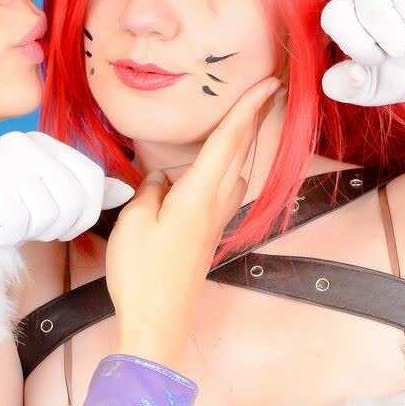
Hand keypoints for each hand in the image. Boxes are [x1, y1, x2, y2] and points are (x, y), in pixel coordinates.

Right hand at [0, 131, 133, 247]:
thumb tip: (128, 192)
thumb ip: (85, 193)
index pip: (92, 180)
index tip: (59, 225)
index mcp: (45, 143)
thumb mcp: (48, 199)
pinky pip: (16, 224)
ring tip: (3, 225)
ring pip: (46, 215)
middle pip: (73, 200)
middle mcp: (25, 142)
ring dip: (26, 233)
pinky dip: (3, 238)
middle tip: (26, 227)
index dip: (84, 214)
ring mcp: (1, 159)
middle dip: (54, 227)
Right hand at [107, 78, 281, 365]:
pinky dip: (227, 166)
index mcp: (199, 194)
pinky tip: (217, 167)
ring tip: (245, 118)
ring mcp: (214, 222)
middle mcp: (215, 204)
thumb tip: (162, 178)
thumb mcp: (134, 222)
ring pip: (235, 171)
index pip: (229, 140)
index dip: (248, 108)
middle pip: (240, 151)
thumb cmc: (142, 273)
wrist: (157, 322)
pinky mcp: (207, 235)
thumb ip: (151, 190)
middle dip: (255, 117)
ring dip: (243, 142)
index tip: (269, 83)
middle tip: (270, 88)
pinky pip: (223, 189)